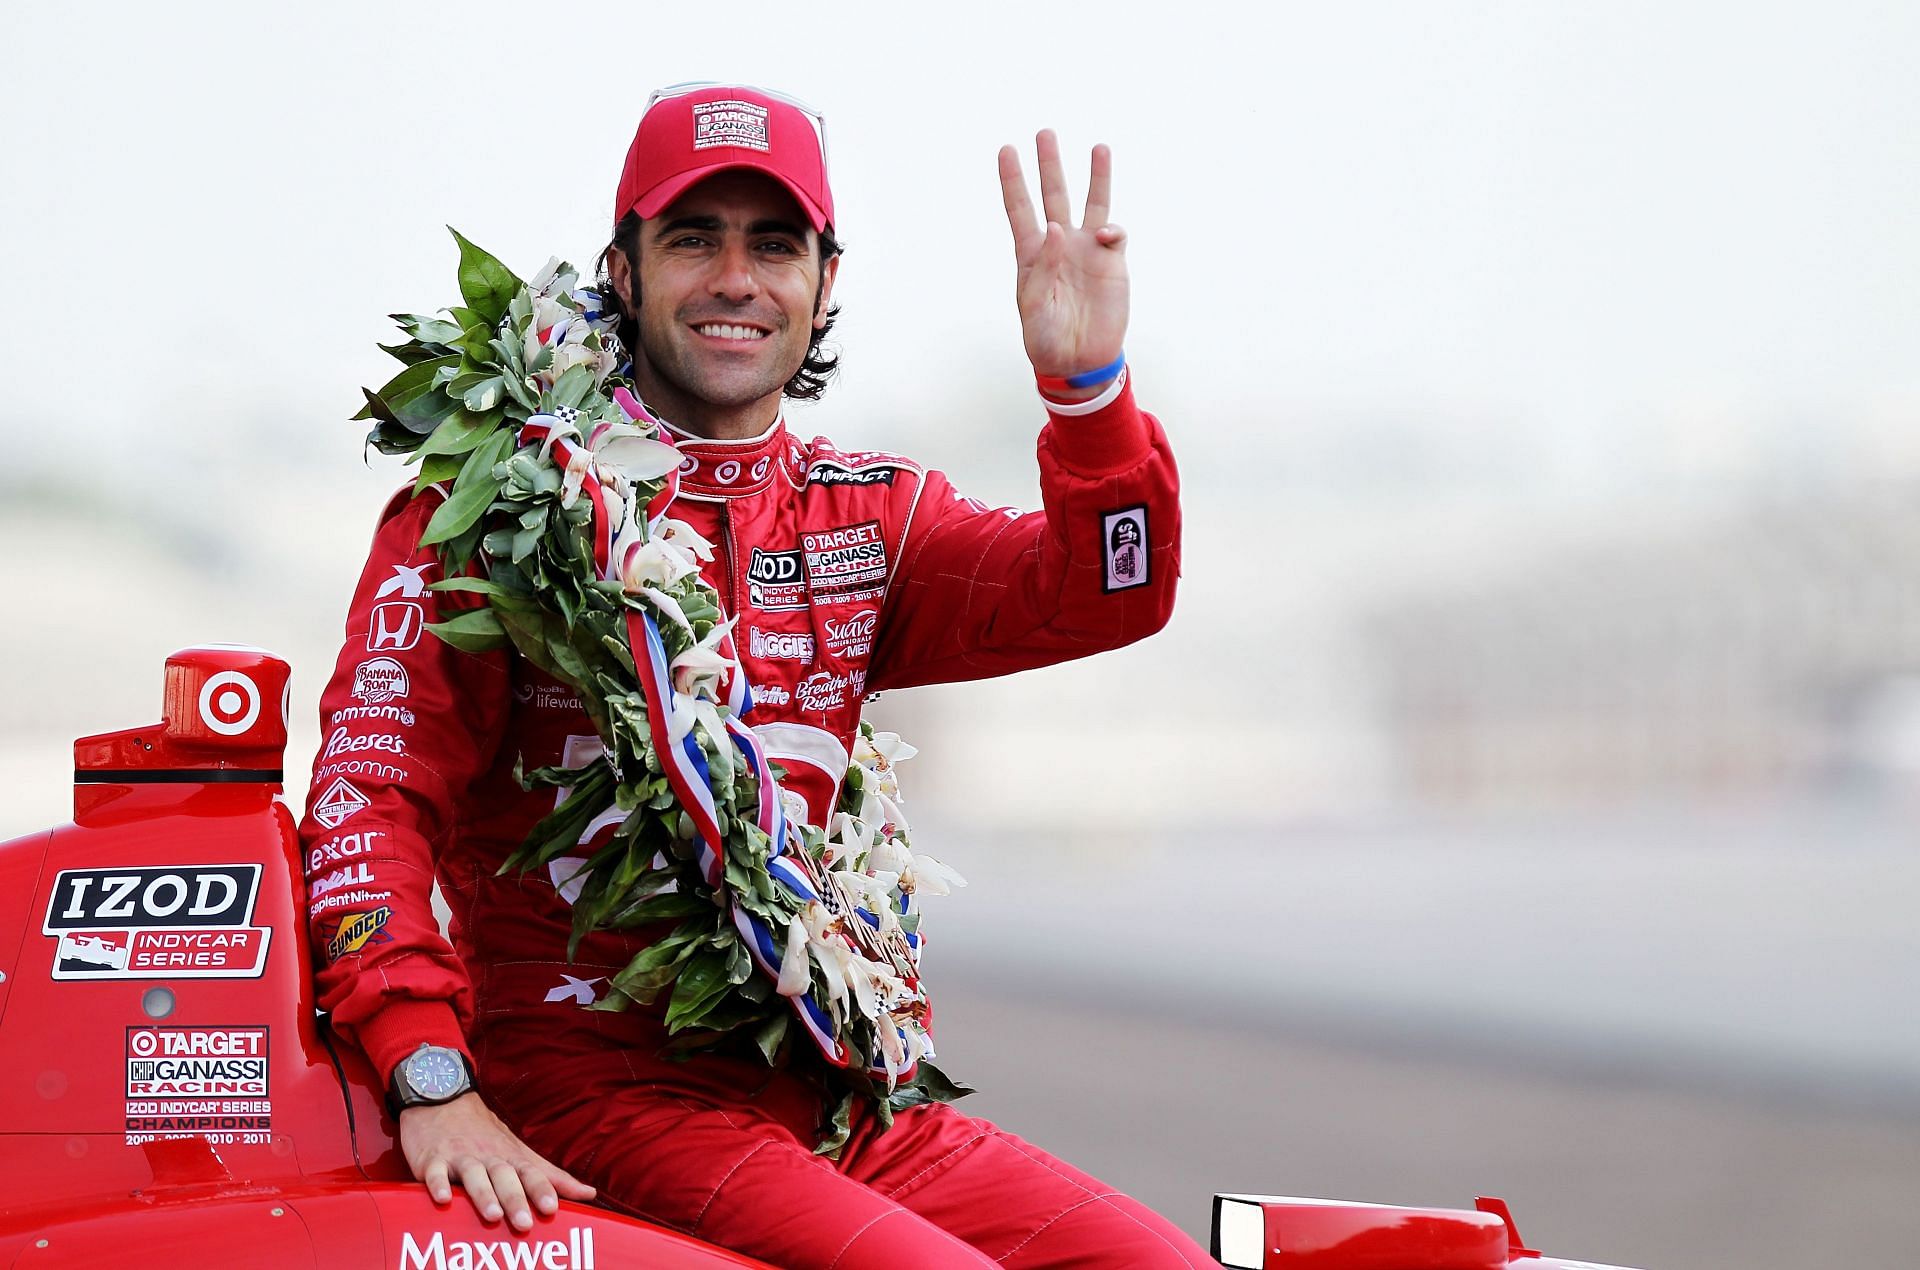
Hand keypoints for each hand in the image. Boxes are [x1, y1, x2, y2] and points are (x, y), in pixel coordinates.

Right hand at [399, 1092, 596, 1230]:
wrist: (442, 1097)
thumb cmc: (484, 1133)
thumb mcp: (519, 1150)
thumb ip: (551, 1175)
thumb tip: (589, 1194)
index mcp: (510, 1157)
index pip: (530, 1173)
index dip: (542, 1190)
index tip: (552, 1207)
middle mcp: (489, 1156)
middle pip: (504, 1177)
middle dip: (515, 1199)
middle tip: (524, 1223)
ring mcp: (460, 1156)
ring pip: (473, 1175)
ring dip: (483, 1195)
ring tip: (492, 1214)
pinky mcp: (432, 1158)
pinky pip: (434, 1172)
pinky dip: (437, 1184)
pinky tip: (443, 1199)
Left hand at [998, 130, 1128, 385]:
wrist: (1078, 362)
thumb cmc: (1046, 339)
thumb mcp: (1034, 307)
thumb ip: (1044, 267)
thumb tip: (1057, 227)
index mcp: (1033, 255)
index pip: (1020, 208)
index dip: (1013, 180)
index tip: (1006, 150)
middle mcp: (1060, 245)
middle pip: (1054, 195)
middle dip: (1049, 165)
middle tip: (1045, 133)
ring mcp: (1088, 251)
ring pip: (1092, 204)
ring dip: (1096, 177)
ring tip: (1099, 148)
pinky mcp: (1112, 263)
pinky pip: (1115, 234)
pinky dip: (1113, 228)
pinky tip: (1108, 235)